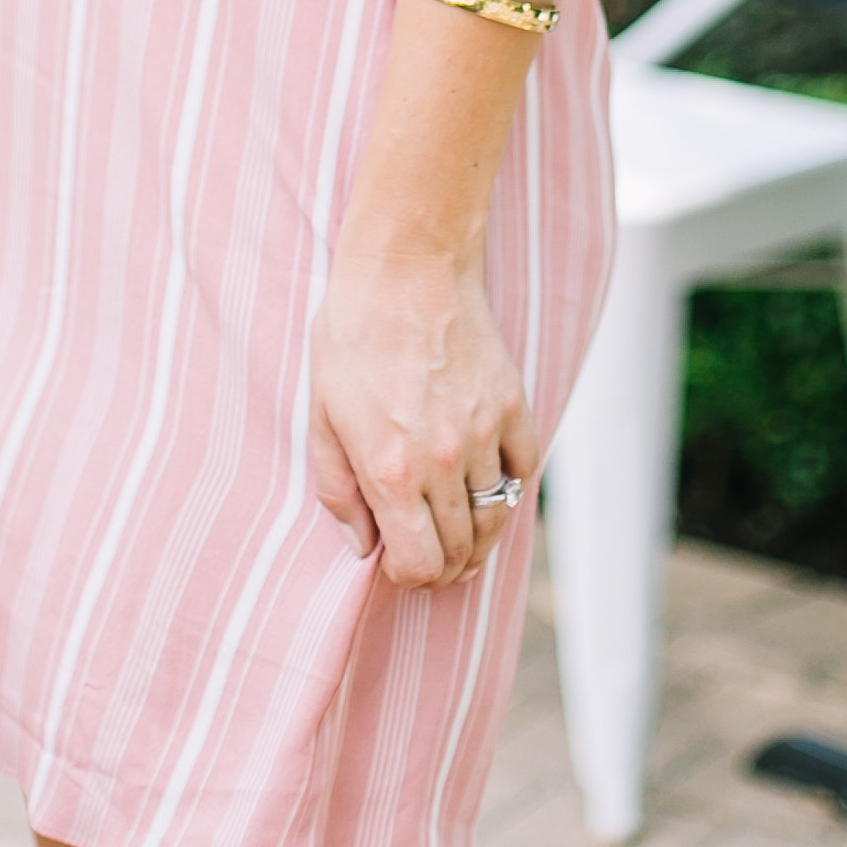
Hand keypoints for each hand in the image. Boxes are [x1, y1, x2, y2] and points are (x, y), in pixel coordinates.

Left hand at [308, 242, 538, 589]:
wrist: (405, 268)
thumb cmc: (352, 337)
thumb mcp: (323, 416)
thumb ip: (338, 489)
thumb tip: (361, 545)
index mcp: (390, 471)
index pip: (419, 565)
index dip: (408, 579)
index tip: (397, 564)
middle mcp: (442, 462)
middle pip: (460, 552)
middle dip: (442, 567)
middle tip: (427, 557)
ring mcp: (483, 435)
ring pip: (496, 520)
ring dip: (478, 540)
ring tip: (460, 538)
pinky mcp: (511, 407)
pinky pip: (523, 474)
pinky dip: (509, 493)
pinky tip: (488, 490)